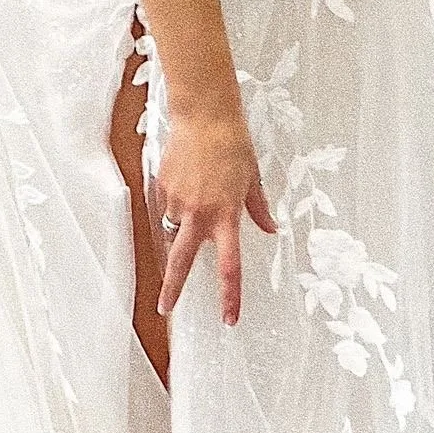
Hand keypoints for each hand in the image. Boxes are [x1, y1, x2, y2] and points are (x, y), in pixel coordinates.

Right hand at [153, 107, 278, 325]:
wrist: (204, 115)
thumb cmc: (232, 143)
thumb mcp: (252, 179)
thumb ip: (258, 209)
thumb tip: (270, 229)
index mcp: (226, 215)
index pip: (230, 265)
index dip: (230, 295)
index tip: (228, 317)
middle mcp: (199, 214)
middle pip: (182, 262)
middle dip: (173, 288)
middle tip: (165, 308)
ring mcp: (177, 203)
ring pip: (175, 228)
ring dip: (183, 222)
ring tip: (196, 189)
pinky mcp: (162, 190)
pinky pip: (168, 206)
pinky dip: (177, 200)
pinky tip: (186, 177)